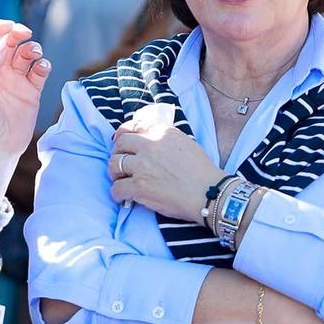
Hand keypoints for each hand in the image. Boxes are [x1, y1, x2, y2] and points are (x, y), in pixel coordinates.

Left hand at [0, 20, 50, 166]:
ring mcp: (17, 80)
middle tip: (26, 33)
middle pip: (10, 42)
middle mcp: (0, 71)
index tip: (11, 26)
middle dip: (18, 34)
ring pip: (27, 54)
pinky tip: (42, 69)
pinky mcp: (32, 91)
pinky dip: (44, 65)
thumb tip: (1, 47)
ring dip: (33, 48)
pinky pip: (40, 71)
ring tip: (34, 54)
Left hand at [108, 105, 223, 221]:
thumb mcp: (185, 142)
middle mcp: (149, 145)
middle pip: (121, 144)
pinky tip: (122, 197)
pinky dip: (117, 193)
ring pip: (114, 164)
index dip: (124, 134)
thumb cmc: (202, 170)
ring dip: (114, 172)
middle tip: (119, 162)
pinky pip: (117, 188)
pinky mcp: (139, 186)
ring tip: (119, 179)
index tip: (121, 141)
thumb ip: (165, 138)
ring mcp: (142, 166)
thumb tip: (149, 141)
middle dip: (117, 153)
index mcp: (162, 131)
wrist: (208, 192)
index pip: (134, 127)